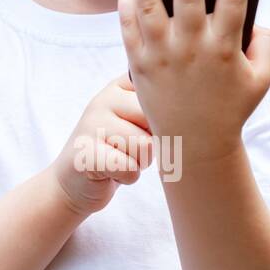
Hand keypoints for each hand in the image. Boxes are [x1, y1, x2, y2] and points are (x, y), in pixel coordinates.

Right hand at [51, 73, 154, 216]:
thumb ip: (157, 106)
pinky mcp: (87, 154)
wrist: (75, 182)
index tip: (151, 126)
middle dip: (153, 143)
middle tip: (132, 148)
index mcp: (119, 86)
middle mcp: (103, 98)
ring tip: (120, 159)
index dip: (168, 117)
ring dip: (139, 162)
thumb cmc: (117, 150)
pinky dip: (127, 177)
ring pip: (145, 146)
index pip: (162, 91)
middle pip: (157, 120)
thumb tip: (194, 109)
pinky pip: (129, 168)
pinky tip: (111, 172)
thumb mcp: (135, 120)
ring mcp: (91, 125)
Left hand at [118, 0, 269, 167]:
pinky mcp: (138, 62)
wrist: (194, 145)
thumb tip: (256, 12)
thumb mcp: (262, 79)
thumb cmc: (231, 107)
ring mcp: (162, 54)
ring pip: (149, 3)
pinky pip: (128, 24)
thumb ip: (266, 44)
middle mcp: (192, 48)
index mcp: (226, 48)